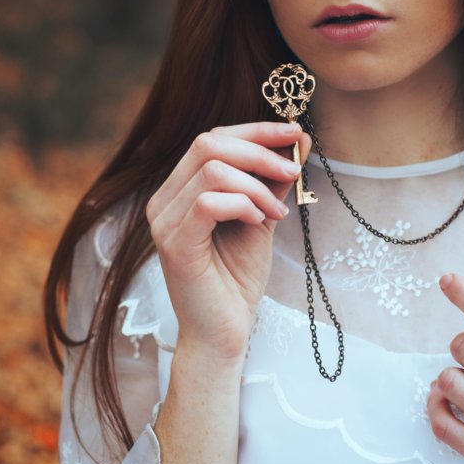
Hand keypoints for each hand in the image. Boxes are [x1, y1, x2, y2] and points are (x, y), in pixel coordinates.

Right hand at [146, 121, 310, 359]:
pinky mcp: (174, 244)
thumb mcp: (261, 218)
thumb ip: (273, 181)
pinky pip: (208, 202)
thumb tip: (299, 140)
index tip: (295, 132)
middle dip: (259, 151)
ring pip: (211, 170)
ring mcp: (164, 221)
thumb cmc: (237, 279)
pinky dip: (243, 205)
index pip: (211, 139)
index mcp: (180, 190)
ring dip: (256, 186)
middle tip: (293, 172)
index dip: (255, 130)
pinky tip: (259, 223)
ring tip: (276, 213)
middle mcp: (164, 200)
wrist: (223, 333)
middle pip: (208, 144)